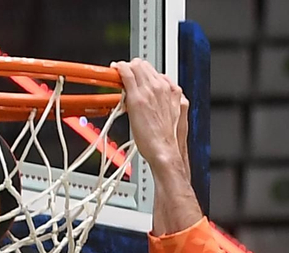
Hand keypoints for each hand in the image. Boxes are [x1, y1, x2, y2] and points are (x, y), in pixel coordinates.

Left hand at [114, 58, 190, 179]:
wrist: (164, 150)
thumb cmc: (166, 140)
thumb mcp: (173, 117)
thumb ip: (166, 103)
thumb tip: (158, 100)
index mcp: (172, 91)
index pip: (155, 72)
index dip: (143, 73)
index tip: (136, 78)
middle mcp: (162, 87)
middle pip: (145, 66)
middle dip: (133, 67)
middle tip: (123, 74)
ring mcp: (149, 90)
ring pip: (136, 66)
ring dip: (125, 68)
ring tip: (117, 74)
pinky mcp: (137, 97)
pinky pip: (127, 73)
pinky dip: (119, 68)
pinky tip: (114, 70)